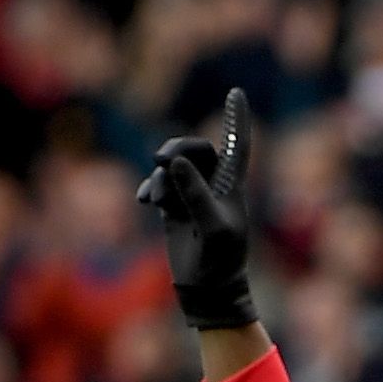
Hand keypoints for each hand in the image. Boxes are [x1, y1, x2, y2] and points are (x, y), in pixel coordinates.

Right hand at [137, 87, 258, 329]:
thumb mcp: (212, 228)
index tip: (235, 93)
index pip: (237, 144)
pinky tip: (145, 201)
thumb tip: (176, 163)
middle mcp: (212, 184)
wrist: (206, 289)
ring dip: (160, 178)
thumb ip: (195, 193)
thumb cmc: (219, 260)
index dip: (236, 119)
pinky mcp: (173, 207)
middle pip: (194, 149)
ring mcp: (191, 194)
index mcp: (231, 184)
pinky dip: (150, 189)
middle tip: (161, 159)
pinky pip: (158, 186)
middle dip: (177, 149)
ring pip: (172, 168)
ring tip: (155, 200)